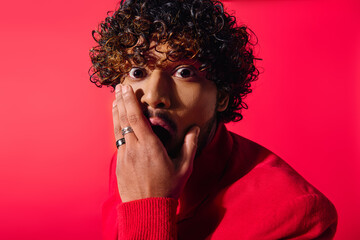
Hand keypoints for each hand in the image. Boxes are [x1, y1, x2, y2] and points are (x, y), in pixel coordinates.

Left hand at [112, 84, 199, 201]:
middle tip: (119, 86)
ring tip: (115, 99)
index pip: (137, 118)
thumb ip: (189, 146)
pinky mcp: (120, 164)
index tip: (127, 88)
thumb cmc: (168, 188)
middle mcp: (135, 148)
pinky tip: (119, 123)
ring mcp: (125, 156)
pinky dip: (117, 128)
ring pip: (118, 129)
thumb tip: (195, 129)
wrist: (147, 208)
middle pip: (125, 119)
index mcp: (150, 146)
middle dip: (121, 100)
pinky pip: (118, 141)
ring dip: (116, 113)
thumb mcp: (184, 168)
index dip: (131, 101)